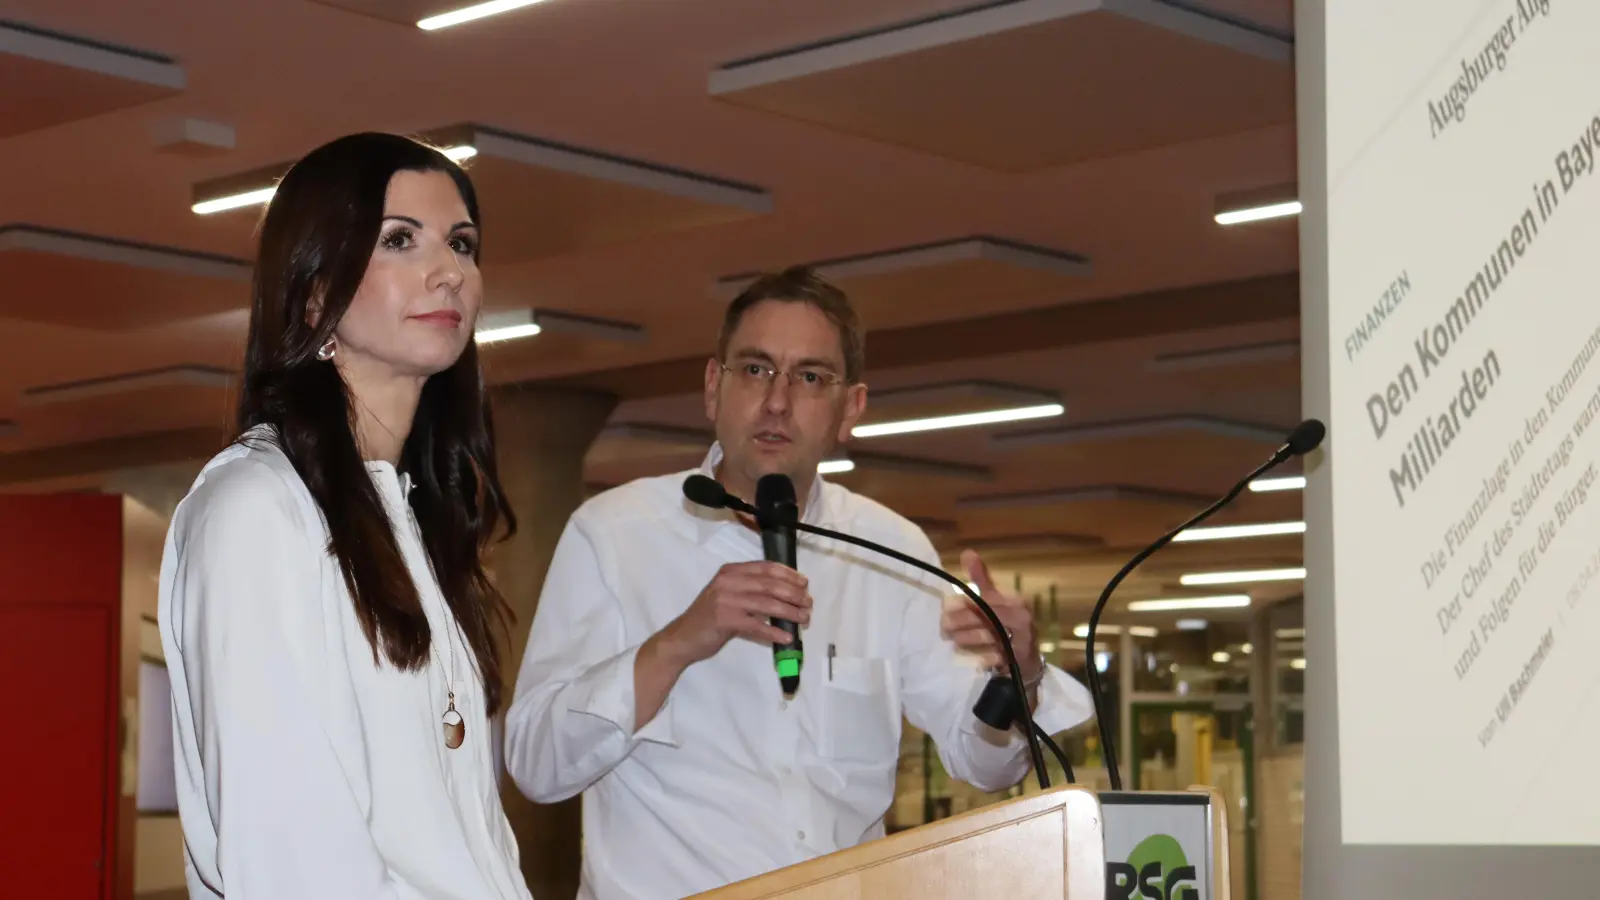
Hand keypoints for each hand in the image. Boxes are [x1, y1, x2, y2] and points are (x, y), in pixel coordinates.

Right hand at [656, 562, 811, 666]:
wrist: (682, 638)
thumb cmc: (708, 618)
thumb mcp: (727, 594)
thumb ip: (749, 590)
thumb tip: (785, 594)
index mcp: (730, 572)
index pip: (765, 567)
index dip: (788, 574)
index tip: (804, 583)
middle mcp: (728, 581)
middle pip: (770, 584)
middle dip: (794, 594)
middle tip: (809, 603)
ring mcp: (726, 600)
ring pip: (767, 603)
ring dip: (790, 612)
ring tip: (804, 619)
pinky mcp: (725, 620)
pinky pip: (757, 626)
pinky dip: (774, 632)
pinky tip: (787, 637)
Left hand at [941, 549, 1041, 680]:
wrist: (1026, 658)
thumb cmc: (1008, 624)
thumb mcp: (996, 600)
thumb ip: (982, 579)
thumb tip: (967, 552)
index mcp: (1017, 602)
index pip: (989, 600)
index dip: (968, 603)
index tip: (948, 605)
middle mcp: (1022, 619)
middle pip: (988, 618)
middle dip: (964, 620)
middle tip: (943, 624)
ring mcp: (1022, 640)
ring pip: (989, 636)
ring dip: (967, 636)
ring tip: (950, 636)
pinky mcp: (1017, 659)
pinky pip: (994, 657)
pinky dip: (980, 656)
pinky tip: (966, 655)